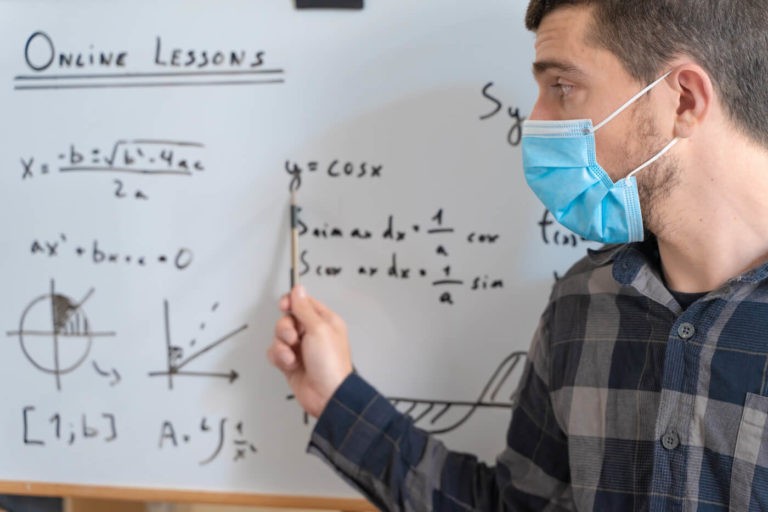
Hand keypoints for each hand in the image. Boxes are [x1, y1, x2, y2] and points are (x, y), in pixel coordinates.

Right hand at [267, 285, 353, 417]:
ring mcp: (301, 348)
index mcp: (324, 321)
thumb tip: (298, 290)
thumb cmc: (331, 364)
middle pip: (288, 319)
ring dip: (283, 346)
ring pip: (279, 336)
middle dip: (286, 328)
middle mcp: (313, 333)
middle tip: (293, 337)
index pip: (303, 303)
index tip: (284, 306)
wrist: (326, 395)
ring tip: (293, 355)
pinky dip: (280, 358)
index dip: (291, 302)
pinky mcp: (291, 362)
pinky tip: (290, 364)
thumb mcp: (318, 329)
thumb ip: (304, 308)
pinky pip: (275, 352)